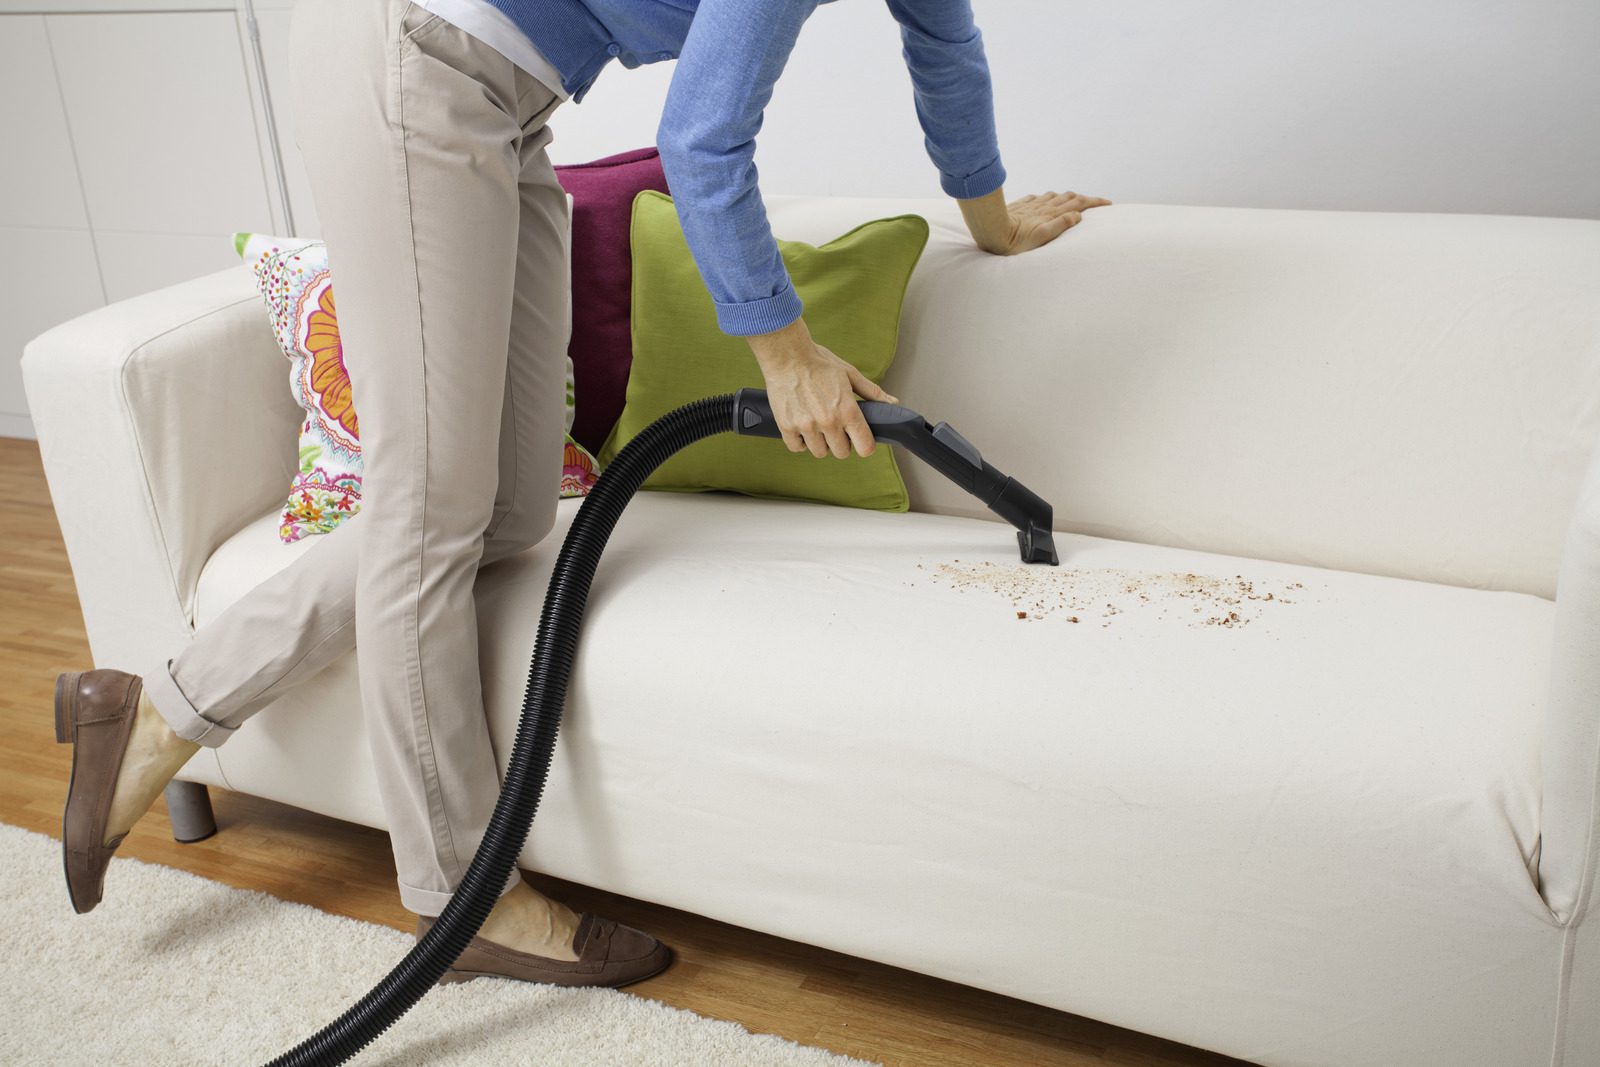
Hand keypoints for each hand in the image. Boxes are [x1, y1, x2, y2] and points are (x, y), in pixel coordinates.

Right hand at [744, 316, 899, 458]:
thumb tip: (892, 403)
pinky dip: (800, 441)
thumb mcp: (849, 374)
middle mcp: (828, 422)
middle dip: (841, 442)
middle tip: (835, 427)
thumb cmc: (817, 362)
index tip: (859, 439)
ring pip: (819, 452)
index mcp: (847, 410)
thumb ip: (872, 392)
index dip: (865, 445)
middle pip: (842, 453)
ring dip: (820, 442)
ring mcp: (806, 426)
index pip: (865, 447)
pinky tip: (802, 427)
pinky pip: (797, 447)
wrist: (786, 355)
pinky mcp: (787, 426)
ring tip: (817, 424)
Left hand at [958, 188, 1110, 254]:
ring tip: (1073, 201)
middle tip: (1094, 203)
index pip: (1079, 204)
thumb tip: (1078, 215)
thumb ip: (1060, 225)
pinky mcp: (1021, 205)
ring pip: (1054, 196)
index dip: (1095, 202)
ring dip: (1067, 197)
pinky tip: (1044, 201)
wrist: (991, 232)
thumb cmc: (1015, 242)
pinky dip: (1048, 199)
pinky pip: (1038, 198)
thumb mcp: (1041, 237)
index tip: (1108, 204)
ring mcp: (1032, 204)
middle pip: (1069, 197)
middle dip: (1084, 199)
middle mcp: (1044, 205)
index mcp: (1052, 213)